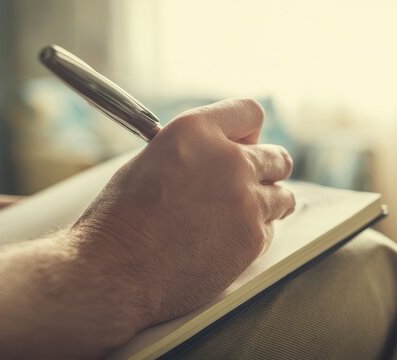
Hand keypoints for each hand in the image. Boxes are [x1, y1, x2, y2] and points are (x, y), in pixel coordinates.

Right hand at [72, 99, 295, 325]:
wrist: (114, 271)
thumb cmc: (120, 220)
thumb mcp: (151, 161)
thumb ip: (194, 150)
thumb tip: (220, 153)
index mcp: (196, 130)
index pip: (250, 113)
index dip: (247, 133)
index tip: (243, 146)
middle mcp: (228, 159)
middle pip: (277, 157)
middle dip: (265, 170)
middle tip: (246, 186)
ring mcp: (246, 199)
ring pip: (282, 196)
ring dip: (266, 204)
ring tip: (234, 217)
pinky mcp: (253, 237)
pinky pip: (269, 230)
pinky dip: (253, 235)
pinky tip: (223, 243)